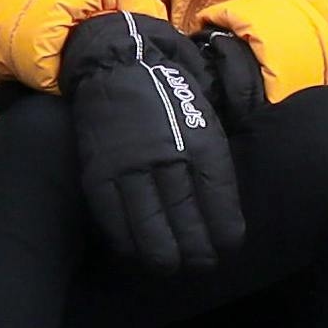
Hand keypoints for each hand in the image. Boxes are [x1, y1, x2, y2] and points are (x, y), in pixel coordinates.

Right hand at [58, 13, 247, 271]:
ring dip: (164, 257)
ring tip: (170, 266)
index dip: (226, 234)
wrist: (116, 61)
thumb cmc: (169, 89)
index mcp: (202, 141)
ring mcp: (131, 167)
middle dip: (198, 253)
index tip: (227, 246)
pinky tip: (136, 251)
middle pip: (188, 224)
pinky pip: (114, 220)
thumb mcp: (208, 114)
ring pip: (151, 230)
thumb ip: (215, 159)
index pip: (220, 204)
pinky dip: (127, 242)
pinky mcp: (99, 171)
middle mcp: (169, 157)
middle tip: (201, 264)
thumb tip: (225, 208)